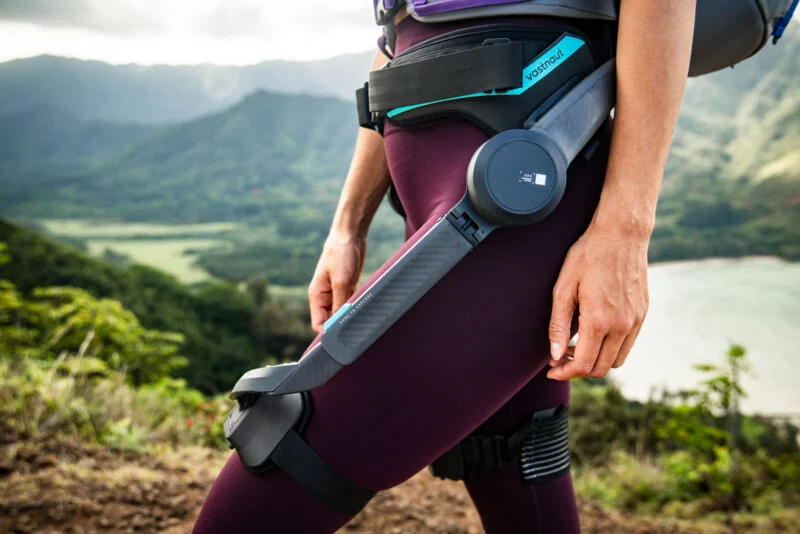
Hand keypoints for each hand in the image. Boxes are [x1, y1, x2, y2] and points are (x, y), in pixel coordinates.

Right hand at [308, 231, 366, 332]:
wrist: (351, 235)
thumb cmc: (341, 254)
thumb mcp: (341, 282)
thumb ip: (339, 305)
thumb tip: (338, 326)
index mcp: (316, 296)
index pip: (318, 324)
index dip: (328, 333)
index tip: (344, 337)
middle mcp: (324, 297)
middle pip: (330, 321)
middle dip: (341, 326)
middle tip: (357, 328)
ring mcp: (336, 293)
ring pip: (342, 313)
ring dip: (350, 316)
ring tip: (362, 316)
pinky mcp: (347, 288)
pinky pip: (350, 304)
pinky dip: (356, 307)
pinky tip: (366, 308)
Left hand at [546, 224, 648, 379]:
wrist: (621, 235)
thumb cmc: (587, 257)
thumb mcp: (563, 288)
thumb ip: (559, 325)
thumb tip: (555, 356)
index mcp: (599, 321)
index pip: (584, 365)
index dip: (565, 373)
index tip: (551, 369)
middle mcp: (622, 326)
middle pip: (600, 368)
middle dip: (577, 371)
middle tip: (559, 360)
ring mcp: (636, 321)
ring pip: (616, 360)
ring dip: (595, 362)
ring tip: (575, 349)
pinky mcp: (643, 314)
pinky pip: (627, 345)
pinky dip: (610, 349)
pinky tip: (594, 335)